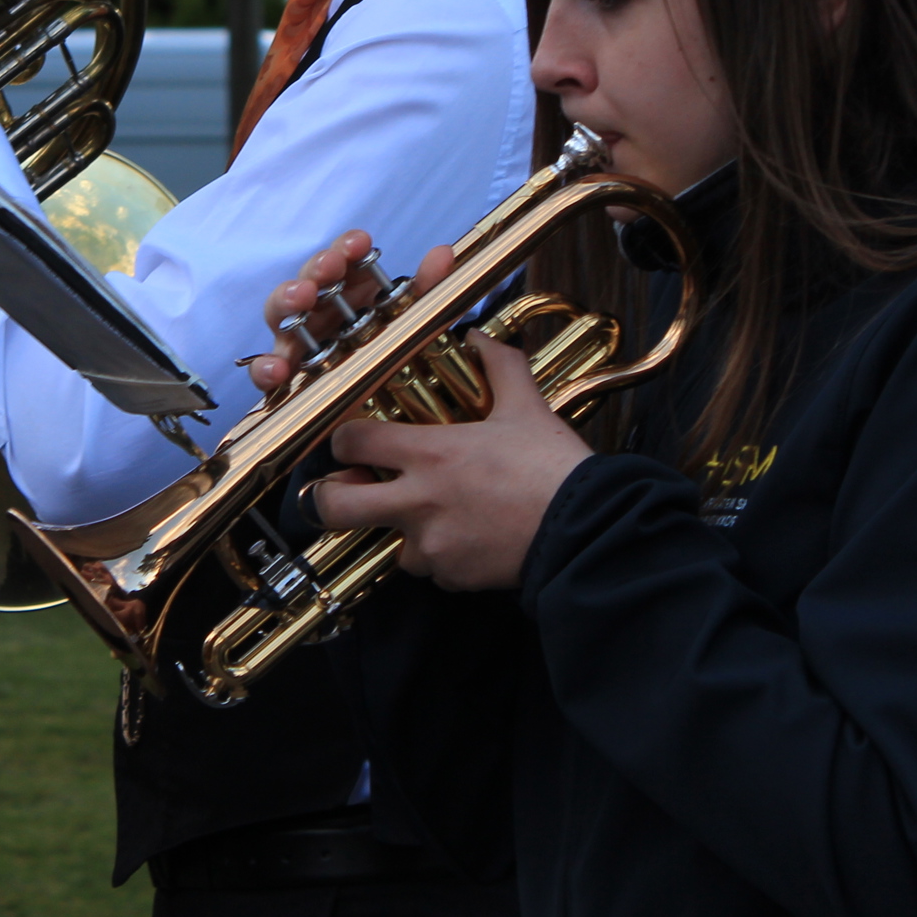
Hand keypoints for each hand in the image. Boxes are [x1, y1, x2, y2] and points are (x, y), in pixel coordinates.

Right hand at [250, 235, 459, 395]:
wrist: (377, 405)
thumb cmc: (387, 350)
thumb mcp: (413, 319)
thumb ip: (427, 289)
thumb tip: (443, 254)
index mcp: (348, 290)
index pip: (340, 258)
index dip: (346, 247)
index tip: (360, 244)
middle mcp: (318, 309)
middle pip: (306, 279)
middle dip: (316, 270)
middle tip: (329, 269)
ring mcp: (298, 340)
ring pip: (279, 314)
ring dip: (286, 301)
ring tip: (300, 299)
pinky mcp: (285, 375)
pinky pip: (265, 370)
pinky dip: (265, 367)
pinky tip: (277, 369)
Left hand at [306, 334, 591, 590]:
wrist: (586, 530)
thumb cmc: (554, 468)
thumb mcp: (526, 408)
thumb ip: (499, 367)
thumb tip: (482, 339)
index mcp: (429, 454)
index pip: (350, 441)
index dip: (344, 439)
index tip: (354, 440)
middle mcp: (418, 502)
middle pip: (335, 507)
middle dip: (330, 498)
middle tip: (346, 489)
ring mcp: (432, 545)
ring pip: (388, 543)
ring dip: (399, 532)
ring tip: (427, 516)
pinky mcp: (451, 577)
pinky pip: (430, 569)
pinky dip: (440, 557)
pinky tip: (466, 538)